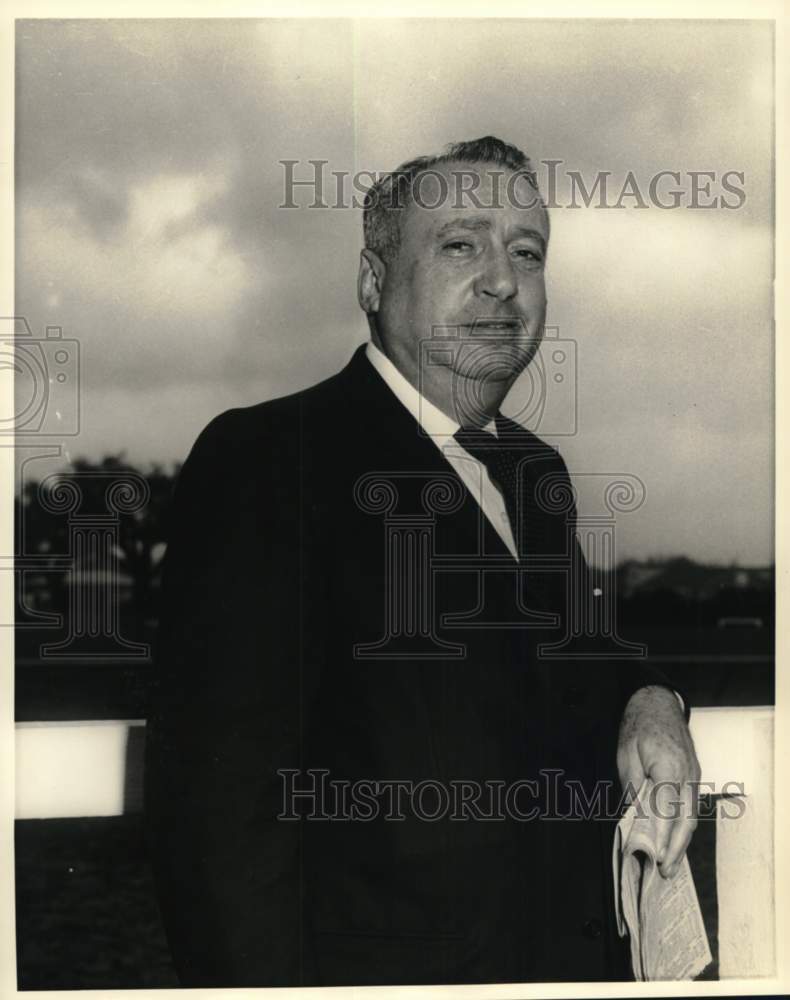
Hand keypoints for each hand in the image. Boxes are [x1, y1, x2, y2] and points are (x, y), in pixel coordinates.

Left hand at [617, 685, 701, 878]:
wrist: (658, 702)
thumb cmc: (639, 725)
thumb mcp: (626, 754)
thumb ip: (632, 786)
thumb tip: (632, 817)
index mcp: (669, 767)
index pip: (666, 809)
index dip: (662, 835)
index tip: (657, 856)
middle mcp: (688, 774)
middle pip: (686, 818)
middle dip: (676, 847)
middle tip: (665, 871)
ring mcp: (694, 775)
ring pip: (691, 815)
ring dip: (682, 841)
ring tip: (671, 865)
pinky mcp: (694, 775)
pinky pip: (690, 806)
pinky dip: (684, 826)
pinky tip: (675, 840)